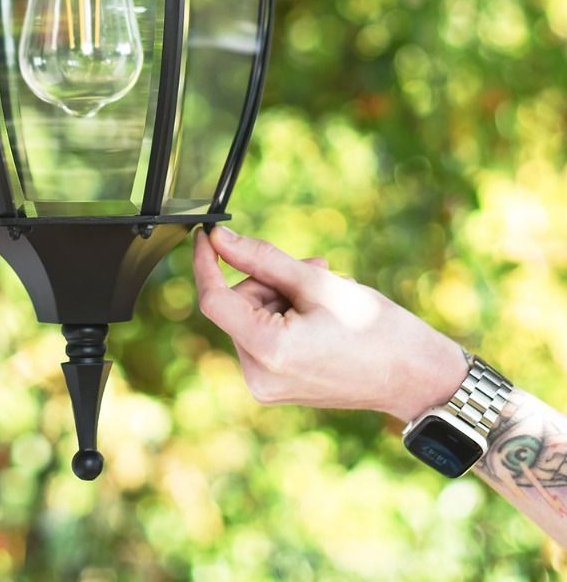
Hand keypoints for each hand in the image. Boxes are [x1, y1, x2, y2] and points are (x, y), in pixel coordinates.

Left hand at [192, 226, 467, 422]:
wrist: (414, 376)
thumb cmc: (374, 329)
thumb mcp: (315, 282)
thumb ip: (260, 258)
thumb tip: (221, 239)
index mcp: (267, 351)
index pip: (213, 299)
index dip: (206, 262)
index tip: (207, 234)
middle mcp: (258, 376)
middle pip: (238, 305)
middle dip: (269, 280)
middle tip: (314, 270)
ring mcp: (266, 386)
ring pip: (252, 318)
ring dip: (281, 296)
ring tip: (325, 295)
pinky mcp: (276, 387)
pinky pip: (264, 337)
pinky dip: (284, 316)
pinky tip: (320, 313)